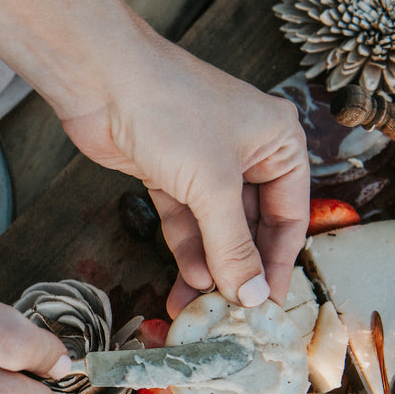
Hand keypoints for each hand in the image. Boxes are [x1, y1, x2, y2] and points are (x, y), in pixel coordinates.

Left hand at [57, 32, 308, 317]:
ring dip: (208, 266)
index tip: (269, 304)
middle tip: (231, 312)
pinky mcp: (166, 172)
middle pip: (250, 225)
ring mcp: (202, 163)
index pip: (290, 215)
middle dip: (239, 268)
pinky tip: (187, 278)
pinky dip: (185, 249)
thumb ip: (232, 244)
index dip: (279, 262)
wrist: (104, 82)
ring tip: (200, 306)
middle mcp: (245, 152)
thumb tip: (253, 293)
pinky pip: (183, 220)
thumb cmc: (171, 111)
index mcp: (278, 141)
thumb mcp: (212, 186)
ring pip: (213, 227)